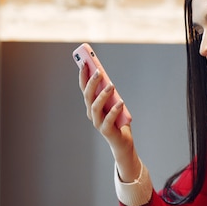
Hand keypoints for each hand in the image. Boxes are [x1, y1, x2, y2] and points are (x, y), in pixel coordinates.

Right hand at [78, 62, 140, 181]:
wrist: (123, 143)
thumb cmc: (118, 121)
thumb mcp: (115, 103)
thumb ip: (111, 94)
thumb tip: (108, 79)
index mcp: (92, 105)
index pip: (84, 88)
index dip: (83, 76)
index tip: (85, 62)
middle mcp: (92, 114)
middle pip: (88, 96)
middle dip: (92, 82)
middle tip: (99, 71)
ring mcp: (98, 123)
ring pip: (96, 107)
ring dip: (103, 95)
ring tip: (111, 85)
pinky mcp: (106, 131)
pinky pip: (108, 120)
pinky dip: (113, 111)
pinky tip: (120, 103)